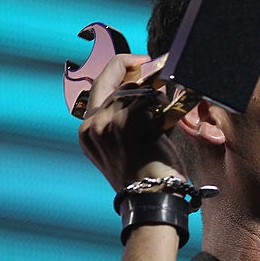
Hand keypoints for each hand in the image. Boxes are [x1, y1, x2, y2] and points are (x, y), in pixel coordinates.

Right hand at [78, 53, 186, 189]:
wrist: (152, 198)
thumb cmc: (146, 175)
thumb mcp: (123, 146)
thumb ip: (122, 117)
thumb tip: (143, 86)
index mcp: (87, 130)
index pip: (99, 84)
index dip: (120, 66)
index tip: (138, 62)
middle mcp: (93, 124)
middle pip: (117, 80)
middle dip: (141, 69)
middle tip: (161, 64)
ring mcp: (109, 122)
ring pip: (137, 89)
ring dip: (158, 94)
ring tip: (171, 106)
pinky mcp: (130, 122)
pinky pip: (153, 99)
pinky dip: (167, 105)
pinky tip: (173, 117)